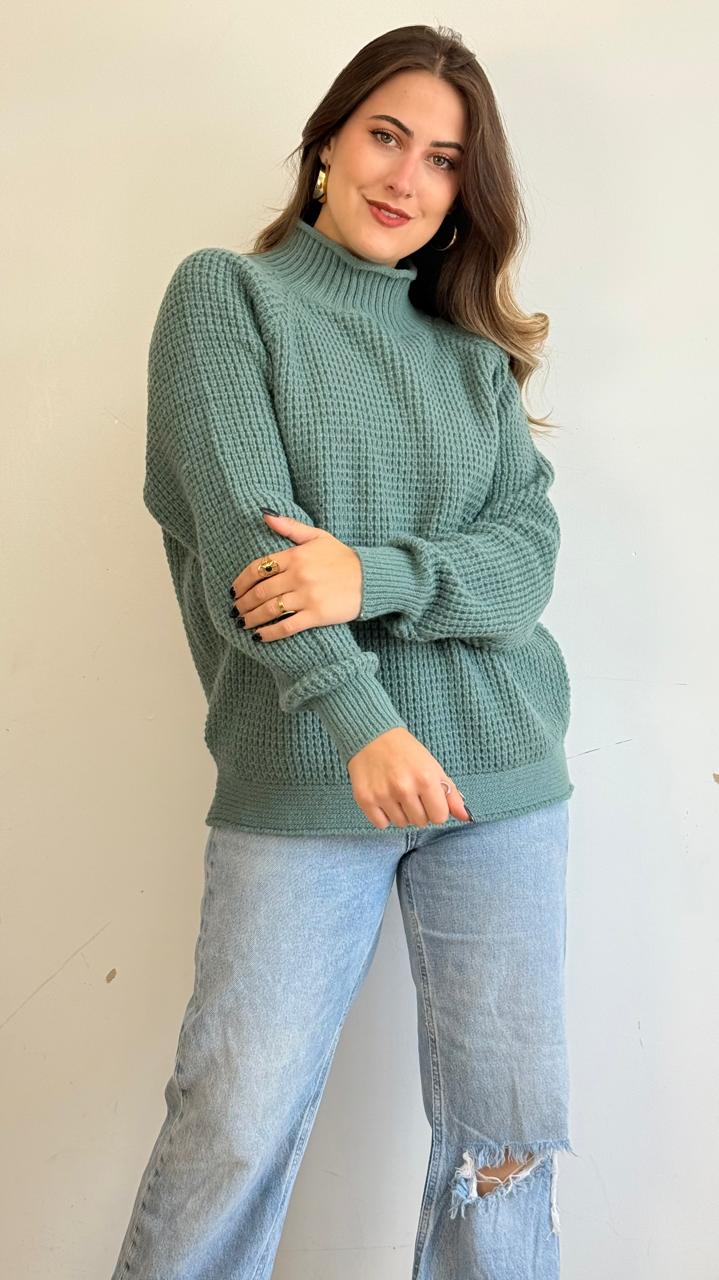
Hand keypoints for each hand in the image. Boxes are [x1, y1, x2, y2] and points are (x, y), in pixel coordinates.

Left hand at [230, 512, 362, 641]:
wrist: (371, 578)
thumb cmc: (342, 557)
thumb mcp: (317, 537)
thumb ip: (290, 527)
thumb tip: (265, 515)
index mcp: (295, 556)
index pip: (258, 568)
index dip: (241, 582)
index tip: (233, 591)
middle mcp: (298, 576)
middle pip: (260, 592)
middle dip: (243, 604)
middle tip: (234, 611)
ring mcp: (307, 596)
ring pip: (269, 610)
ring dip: (251, 619)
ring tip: (242, 623)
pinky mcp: (317, 615)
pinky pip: (286, 626)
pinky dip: (270, 633)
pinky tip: (259, 637)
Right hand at [347, 727, 471, 829]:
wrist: (371, 736)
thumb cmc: (406, 751)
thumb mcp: (433, 767)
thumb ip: (450, 793)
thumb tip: (466, 817)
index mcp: (426, 778)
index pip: (440, 817)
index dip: (436, 809)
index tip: (429, 799)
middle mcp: (404, 788)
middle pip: (420, 822)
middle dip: (419, 811)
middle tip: (411, 793)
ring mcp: (383, 795)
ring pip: (401, 824)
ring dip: (401, 812)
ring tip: (396, 793)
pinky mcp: (365, 799)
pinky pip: (381, 824)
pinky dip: (383, 815)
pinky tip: (383, 797)